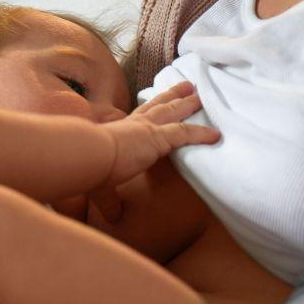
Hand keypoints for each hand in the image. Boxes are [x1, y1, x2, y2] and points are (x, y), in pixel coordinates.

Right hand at [99, 81, 219, 188]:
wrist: (88, 155)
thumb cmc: (89, 167)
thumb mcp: (101, 184)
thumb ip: (109, 200)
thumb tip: (112, 217)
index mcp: (120, 131)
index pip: (139, 116)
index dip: (150, 108)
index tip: (158, 100)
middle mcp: (135, 124)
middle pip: (159, 105)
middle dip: (173, 95)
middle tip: (187, 86)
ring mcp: (147, 129)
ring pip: (174, 112)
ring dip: (189, 104)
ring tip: (201, 96)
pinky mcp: (158, 138)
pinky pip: (185, 133)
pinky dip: (201, 134)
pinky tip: (215, 135)